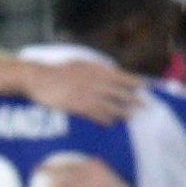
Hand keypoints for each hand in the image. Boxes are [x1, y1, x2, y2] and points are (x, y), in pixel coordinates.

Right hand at [24, 58, 141, 124]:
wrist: (39, 78)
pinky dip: (104, 119)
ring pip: (109, 105)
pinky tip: (111, 123)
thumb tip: (111, 70)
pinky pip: (95, 114)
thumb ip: (96, 68)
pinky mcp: (77, 106)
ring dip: (122, 112)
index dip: (135, 81)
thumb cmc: (59, 71)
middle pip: (119, 92)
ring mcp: (86, 94)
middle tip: (146, 106)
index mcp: (97, 70)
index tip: (146, 86)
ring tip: (131, 117)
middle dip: (134, 99)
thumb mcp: (81, 63)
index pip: (121, 76)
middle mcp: (95, 82)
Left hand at [40, 154, 138, 186]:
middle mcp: (94, 167)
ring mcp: (96, 176)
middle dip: (48, 176)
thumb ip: (78, 185)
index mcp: (92, 164)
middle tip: (33, 182)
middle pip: (65, 171)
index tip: (37, 169)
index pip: (68, 164)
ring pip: (68, 184)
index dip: (52, 166)